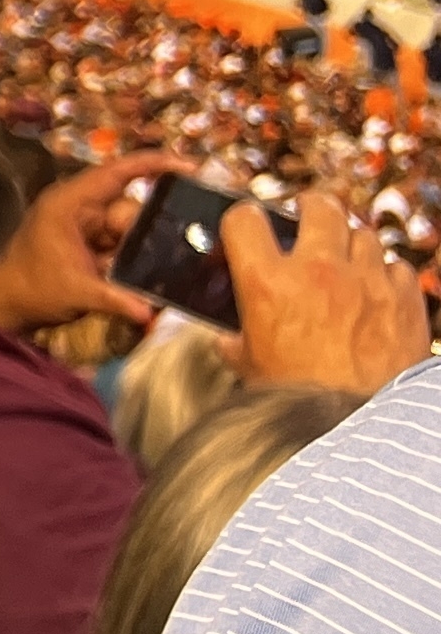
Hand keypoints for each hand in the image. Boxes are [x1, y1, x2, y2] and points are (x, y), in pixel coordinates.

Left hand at [0, 148, 177, 338]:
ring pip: (131, 228)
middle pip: (130, 208)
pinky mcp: (93, 242)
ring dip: (146, 247)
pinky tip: (157, 271)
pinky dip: (138, 255)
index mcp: (70, 203)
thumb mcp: (75, 292)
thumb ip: (114, 299)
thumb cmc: (33, 288)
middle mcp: (81, 208)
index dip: (152, 164)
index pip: (115, 173)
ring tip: (171, 264)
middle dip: (152, 229)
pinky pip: (125, 242)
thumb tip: (150, 313)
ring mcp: (88, 225)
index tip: (189, 166)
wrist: (8, 302)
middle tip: (176, 249)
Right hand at [223, 196, 429, 395]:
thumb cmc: (298, 401)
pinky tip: (376, 293)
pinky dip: (386, 275)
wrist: (357, 428)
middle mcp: (317, 271)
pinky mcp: (404, 298)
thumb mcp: (250, 367)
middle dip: (311, 208)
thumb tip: (229, 340)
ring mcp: (366, 280)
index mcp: (267, 283)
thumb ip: (236, 341)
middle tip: (308, 219)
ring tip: (345, 264)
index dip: (242, 219)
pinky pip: (396, 267)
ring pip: (362, 233)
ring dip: (351, 245)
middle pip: (318, 205)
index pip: (244, 218)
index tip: (248, 227)